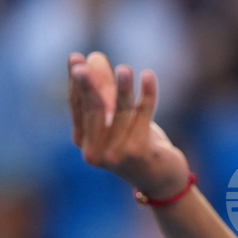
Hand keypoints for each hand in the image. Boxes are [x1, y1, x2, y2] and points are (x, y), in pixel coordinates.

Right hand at [68, 51, 190, 198]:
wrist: (162, 180)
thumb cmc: (137, 143)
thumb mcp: (118, 119)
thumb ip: (105, 91)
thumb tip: (94, 58)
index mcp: (84, 142)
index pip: (77, 106)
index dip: (76, 81)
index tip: (75, 57)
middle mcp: (96, 151)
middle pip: (93, 109)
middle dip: (91, 83)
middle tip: (88, 59)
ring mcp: (117, 154)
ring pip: (121, 111)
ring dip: (124, 87)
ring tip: (125, 69)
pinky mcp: (139, 152)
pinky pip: (143, 114)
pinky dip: (147, 94)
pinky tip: (148, 76)